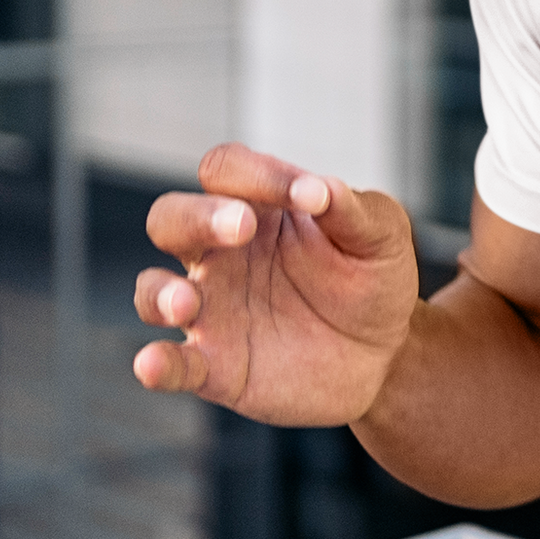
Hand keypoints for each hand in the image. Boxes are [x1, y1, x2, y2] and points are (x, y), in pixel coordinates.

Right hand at [133, 143, 420, 426]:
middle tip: (241, 227)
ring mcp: (213, 310)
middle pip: (171, 218)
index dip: (257, 174)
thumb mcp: (380, 233)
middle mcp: (222, 254)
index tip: (310, 196)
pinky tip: (152, 365)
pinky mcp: (215, 367)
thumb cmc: (373, 277)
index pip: (228, 171)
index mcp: (259, 209)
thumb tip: (317, 187)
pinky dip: (155, 366)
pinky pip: (172, 365)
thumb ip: (350, 207)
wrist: (387, 351)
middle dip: (197, 218)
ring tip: (187, 301)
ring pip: (152, 291)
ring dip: (159, 294)